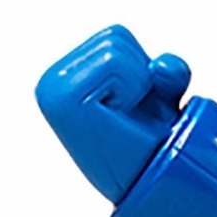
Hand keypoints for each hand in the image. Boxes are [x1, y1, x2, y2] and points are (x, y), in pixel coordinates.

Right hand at [36, 26, 191, 202]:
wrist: (152, 179)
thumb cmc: (154, 143)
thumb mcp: (162, 97)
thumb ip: (164, 70)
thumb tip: (162, 67)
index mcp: (68, 77)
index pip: (117, 37)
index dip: (141, 70)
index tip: (136, 106)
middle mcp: (53, 80)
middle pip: (116, 37)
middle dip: (140, 74)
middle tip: (135, 113)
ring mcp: (53, 88)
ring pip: (116, 47)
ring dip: (137, 83)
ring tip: (128, 116)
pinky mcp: (61, 97)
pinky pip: (113, 62)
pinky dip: (130, 87)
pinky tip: (119, 115)